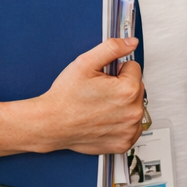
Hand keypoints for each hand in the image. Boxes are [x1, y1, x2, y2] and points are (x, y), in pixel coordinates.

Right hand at [29, 37, 143, 154]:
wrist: (50, 124)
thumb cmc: (64, 97)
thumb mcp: (85, 63)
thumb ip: (112, 48)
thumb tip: (131, 43)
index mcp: (128, 90)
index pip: (134, 68)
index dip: (116, 70)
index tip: (103, 78)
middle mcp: (133, 112)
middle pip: (136, 87)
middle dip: (121, 86)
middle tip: (99, 92)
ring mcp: (129, 130)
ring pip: (134, 106)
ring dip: (123, 104)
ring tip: (100, 106)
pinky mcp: (124, 143)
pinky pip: (131, 127)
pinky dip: (121, 123)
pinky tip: (104, 119)